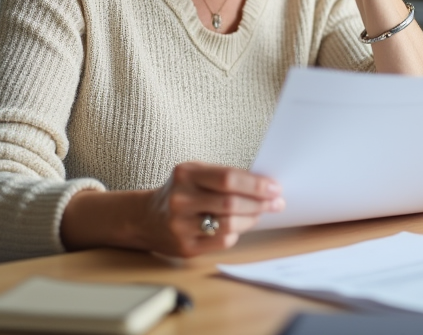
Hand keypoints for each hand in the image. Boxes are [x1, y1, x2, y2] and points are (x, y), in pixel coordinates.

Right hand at [140, 162, 282, 256]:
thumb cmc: (182, 192)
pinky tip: (237, 227)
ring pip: (229, 225)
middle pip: (231, 203)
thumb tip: (265, 187)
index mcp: (186, 174)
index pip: (228, 178)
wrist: (146, 218)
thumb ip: (225, 177)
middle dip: (260, 203)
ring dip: (251, 219)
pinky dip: (236, 233)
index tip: (275, 188)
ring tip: (259, 214)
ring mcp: (180, 225)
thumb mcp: (196, 174)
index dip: (256, 184)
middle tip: (276, 203)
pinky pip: (222, 241)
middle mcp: (180, 199)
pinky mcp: (185, 247)